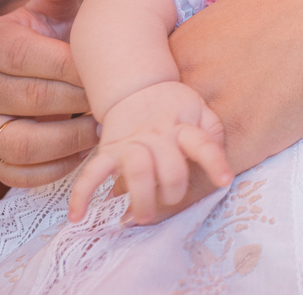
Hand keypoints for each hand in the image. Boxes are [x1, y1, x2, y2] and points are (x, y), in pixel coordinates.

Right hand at [0, 0, 99, 186]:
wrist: (23, 74)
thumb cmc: (46, 39)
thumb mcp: (51, 11)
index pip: (27, 57)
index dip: (71, 66)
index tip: (108, 70)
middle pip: (32, 99)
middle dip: (81, 101)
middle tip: (117, 101)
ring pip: (24, 143)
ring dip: (72, 138)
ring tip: (103, 127)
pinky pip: (20, 175)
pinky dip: (57, 167)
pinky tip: (85, 149)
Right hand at [68, 82, 231, 225]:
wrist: (136, 86)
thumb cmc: (174, 106)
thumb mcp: (200, 111)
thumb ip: (212, 135)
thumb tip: (221, 165)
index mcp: (183, 128)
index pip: (202, 144)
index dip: (215, 163)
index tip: (225, 181)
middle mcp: (158, 136)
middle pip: (169, 167)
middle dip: (173, 191)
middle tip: (171, 201)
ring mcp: (131, 144)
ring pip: (136, 171)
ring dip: (141, 197)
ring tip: (142, 217)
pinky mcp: (108, 151)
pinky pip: (92, 172)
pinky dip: (82, 194)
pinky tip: (77, 216)